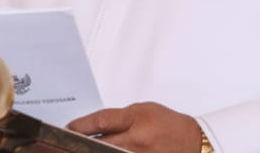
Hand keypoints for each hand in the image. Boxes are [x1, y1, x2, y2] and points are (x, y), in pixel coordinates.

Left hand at [67, 101, 203, 152]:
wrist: (193, 143)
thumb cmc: (168, 125)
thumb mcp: (143, 110)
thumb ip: (119, 119)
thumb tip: (94, 128)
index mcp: (137, 118)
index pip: (100, 121)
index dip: (80, 126)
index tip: (68, 128)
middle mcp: (137, 140)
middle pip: (99, 144)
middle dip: (80, 145)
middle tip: (66, 145)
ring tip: (82, 150)